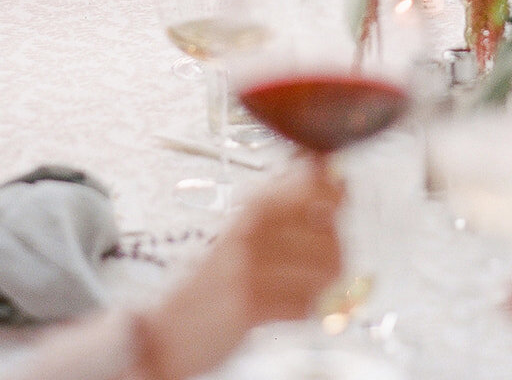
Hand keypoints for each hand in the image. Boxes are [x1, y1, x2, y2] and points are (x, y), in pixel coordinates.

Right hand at [136, 167, 343, 379]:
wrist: (169, 330)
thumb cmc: (221, 281)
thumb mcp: (254, 231)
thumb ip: (296, 206)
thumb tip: (342, 181)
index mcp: (258, 201)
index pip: (318, 182)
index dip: (337, 199)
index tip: (334, 216)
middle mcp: (255, 224)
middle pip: (331, 233)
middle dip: (334, 257)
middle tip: (318, 271)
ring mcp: (251, 262)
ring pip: (323, 270)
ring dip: (322, 289)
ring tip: (302, 294)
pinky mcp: (249, 301)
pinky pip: (304, 305)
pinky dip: (305, 312)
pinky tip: (287, 310)